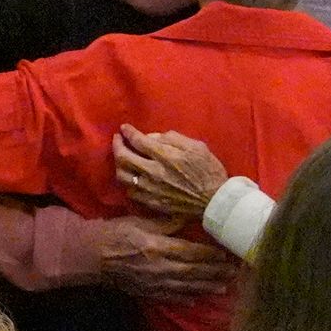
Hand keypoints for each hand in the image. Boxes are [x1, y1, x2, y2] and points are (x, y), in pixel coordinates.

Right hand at [83, 215, 234, 303]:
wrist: (93, 256)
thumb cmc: (117, 233)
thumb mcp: (141, 221)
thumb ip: (167, 222)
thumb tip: (190, 217)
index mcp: (159, 247)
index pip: (192, 252)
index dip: (212, 254)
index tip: (227, 253)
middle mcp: (160, 268)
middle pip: (194, 271)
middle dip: (216, 272)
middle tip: (234, 272)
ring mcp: (154, 283)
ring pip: (187, 287)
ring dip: (207, 287)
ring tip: (224, 287)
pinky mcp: (147, 292)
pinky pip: (170, 297)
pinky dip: (185, 298)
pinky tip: (197, 299)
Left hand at [112, 125, 229, 222]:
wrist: (213, 201)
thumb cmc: (208, 171)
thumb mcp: (196, 147)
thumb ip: (173, 139)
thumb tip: (152, 137)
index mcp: (164, 156)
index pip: (138, 141)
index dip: (128, 132)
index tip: (124, 128)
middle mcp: (152, 172)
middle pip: (123, 158)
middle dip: (117, 145)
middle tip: (117, 139)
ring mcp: (149, 189)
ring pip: (122, 176)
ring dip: (118, 164)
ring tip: (121, 158)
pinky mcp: (151, 202)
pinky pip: (131, 191)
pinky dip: (128, 182)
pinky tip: (131, 177)